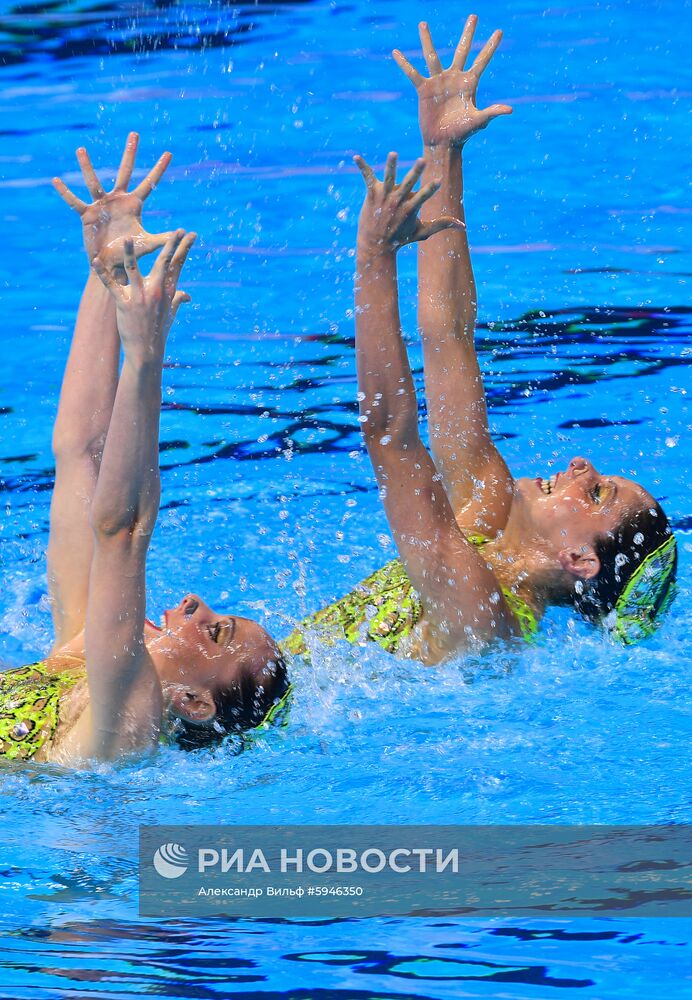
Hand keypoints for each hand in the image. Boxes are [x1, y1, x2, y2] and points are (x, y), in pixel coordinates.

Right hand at [53, 132, 174, 272]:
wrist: (110, 264)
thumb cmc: (129, 253)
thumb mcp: (148, 245)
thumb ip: (164, 239)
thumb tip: (183, 234)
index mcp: (134, 205)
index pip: (149, 184)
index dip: (159, 169)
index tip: (169, 153)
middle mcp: (118, 200)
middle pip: (125, 172)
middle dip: (130, 153)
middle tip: (135, 134)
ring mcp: (101, 204)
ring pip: (93, 182)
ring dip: (87, 166)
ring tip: (80, 149)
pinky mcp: (87, 214)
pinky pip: (74, 202)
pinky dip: (65, 193)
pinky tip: (55, 180)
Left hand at [93, 229, 195, 359]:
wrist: (146, 351)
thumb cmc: (158, 331)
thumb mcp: (170, 315)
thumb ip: (177, 301)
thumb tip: (187, 296)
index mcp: (168, 292)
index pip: (178, 266)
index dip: (185, 249)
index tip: (192, 235)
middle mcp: (156, 292)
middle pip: (164, 263)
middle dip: (171, 245)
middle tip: (178, 231)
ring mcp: (140, 297)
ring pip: (134, 270)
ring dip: (129, 254)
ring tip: (126, 239)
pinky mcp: (125, 304)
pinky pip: (112, 285)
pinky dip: (102, 274)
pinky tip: (95, 263)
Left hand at [354, 152, 462, 254]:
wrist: (376, 246)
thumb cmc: (400, 238)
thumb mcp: (422, 232)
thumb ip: (441, 225)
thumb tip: (462, 226)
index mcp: (410, 208)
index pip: (423, 196)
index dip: (431, 189)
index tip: (439, 181)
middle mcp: (397, 201)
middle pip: (408, 183)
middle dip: (415, 172)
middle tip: (422, 160)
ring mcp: (384, 196)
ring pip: (388, 178)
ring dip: (391, 166)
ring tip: (393, 154)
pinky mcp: (372, 194)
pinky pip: (367, 177)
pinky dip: (362, 166)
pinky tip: (356, 157)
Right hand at [393, 16, 511, 147]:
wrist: (443, 144)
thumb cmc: (462, 134)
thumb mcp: (478, 121)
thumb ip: (492, 112)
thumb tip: (509, 109)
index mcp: (469, 83)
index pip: (482, 61)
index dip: (490, 46)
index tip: (500, 31)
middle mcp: (455, 78)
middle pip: (462, 50)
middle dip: (468, 33)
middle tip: (474, 15)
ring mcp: (438, 82)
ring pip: (432, 55)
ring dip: (426, 39)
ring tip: (423, 23)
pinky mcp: (424, 90)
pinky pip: (412, 73)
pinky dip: (404, 64)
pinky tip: (396, 52)